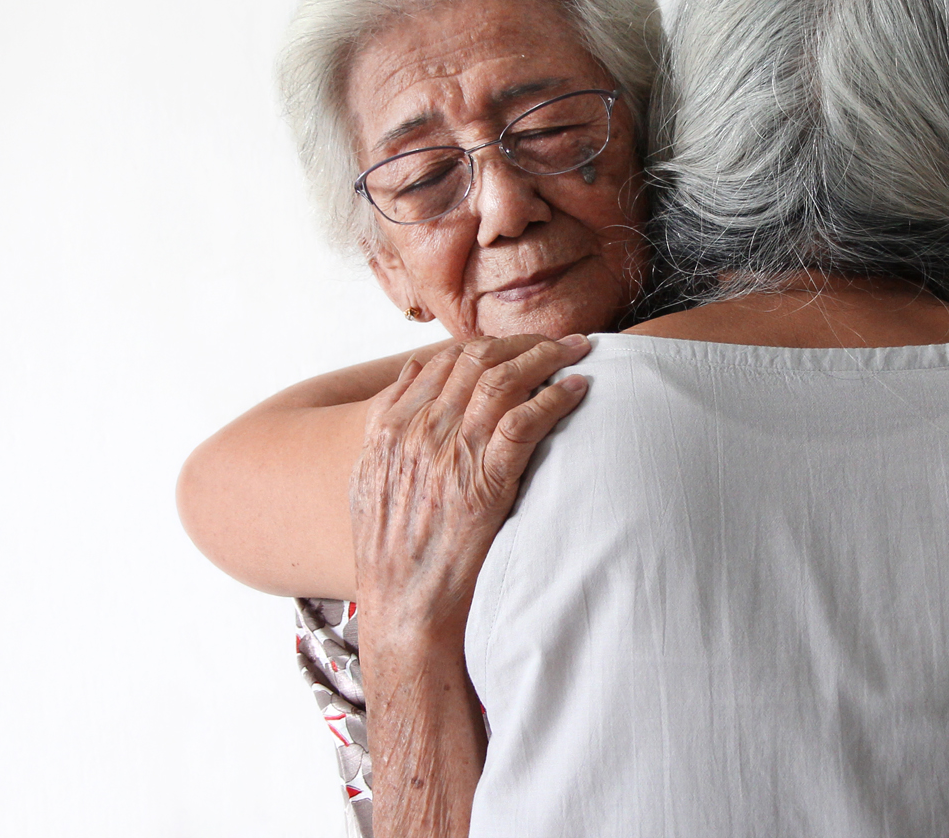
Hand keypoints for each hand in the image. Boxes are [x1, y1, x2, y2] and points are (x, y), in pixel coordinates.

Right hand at [350, 334, 590, 640]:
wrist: (403, 607)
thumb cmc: (391, 551)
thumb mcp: (370, 477)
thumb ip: (388, 421)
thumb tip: (414, 370)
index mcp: (391, 426)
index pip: (446, 360)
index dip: (489, 345)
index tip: (518, 345)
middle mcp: (419, 431)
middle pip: (478, 359)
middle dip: (524, 342)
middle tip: (558, 341)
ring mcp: (452, 454)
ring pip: (504, 380)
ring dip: (547, 356)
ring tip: (577, 352)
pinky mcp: (485, 481)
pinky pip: (526, 421)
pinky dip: (556, 398)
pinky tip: (578, 390)